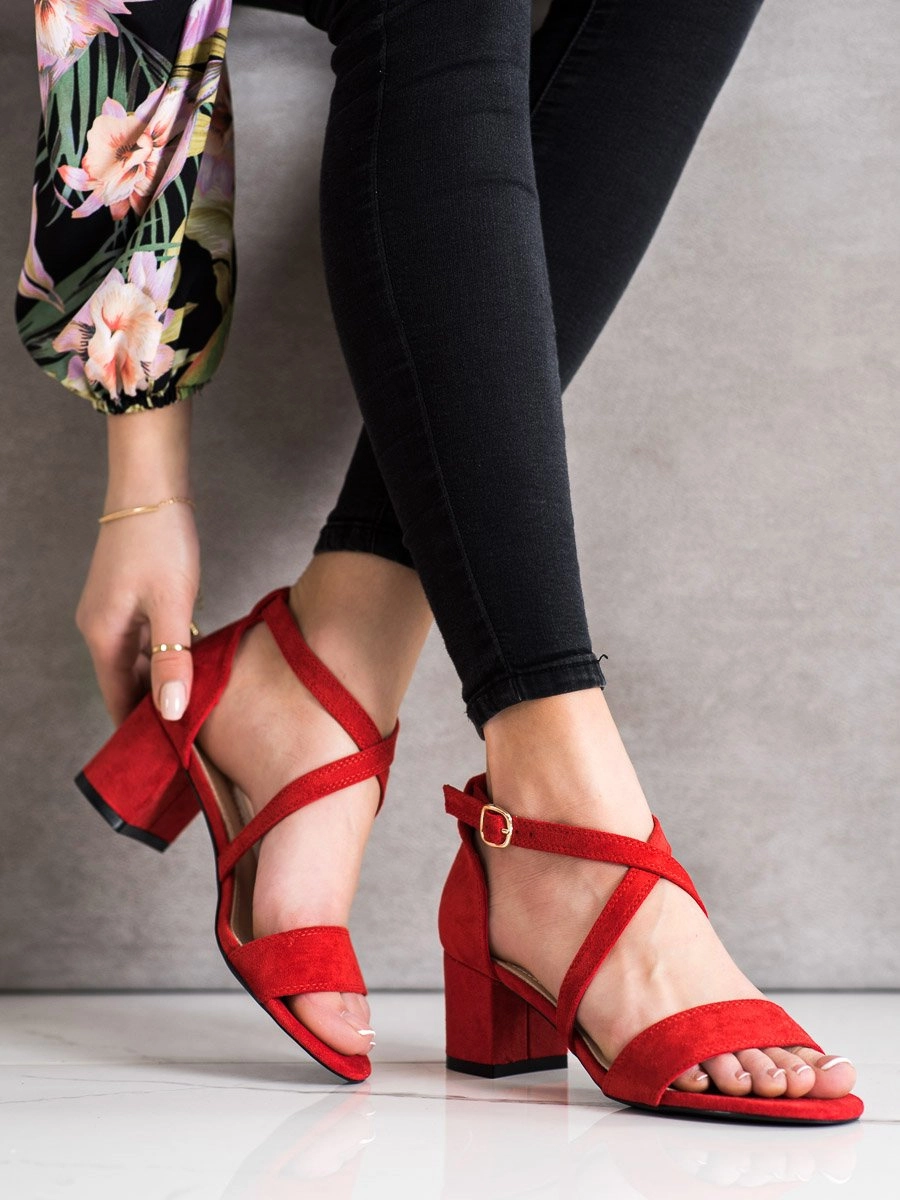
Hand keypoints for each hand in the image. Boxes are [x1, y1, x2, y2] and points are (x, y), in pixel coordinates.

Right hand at [76, 502, 200, 725]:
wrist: (151, 485)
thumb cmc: (160, 541)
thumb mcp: (172, 605)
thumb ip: (171, 661)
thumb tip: (170, 712)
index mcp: (103, 635)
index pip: (117, 699)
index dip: (140, 728)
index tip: (167, 755)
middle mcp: (100, 627)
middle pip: (126, 682)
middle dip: (154, 708)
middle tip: (191, 736)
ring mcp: (113, 610)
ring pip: (138, 660)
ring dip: (163, 680)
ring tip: (197, 705)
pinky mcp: (129, 595)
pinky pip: (145, 638)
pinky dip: (165, 654)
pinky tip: (192, 662)